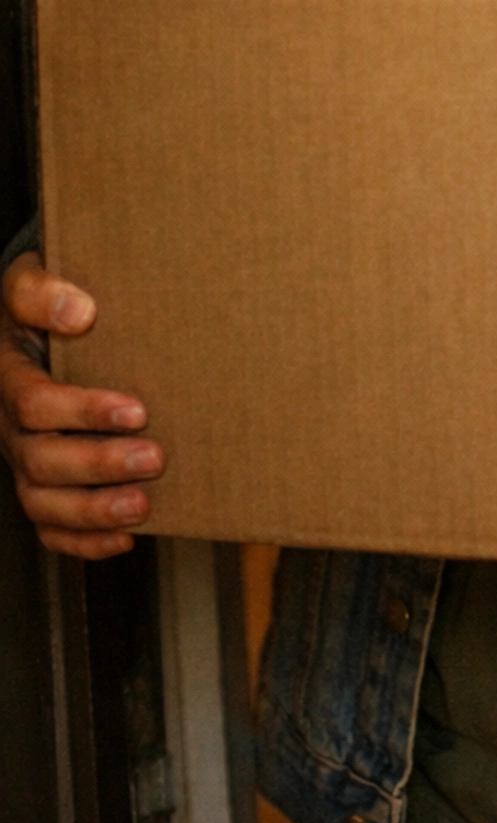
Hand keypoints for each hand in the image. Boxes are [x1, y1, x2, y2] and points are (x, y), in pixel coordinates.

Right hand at [0, 252, 162, 557]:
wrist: (29, 321)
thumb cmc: (38, 301)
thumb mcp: (26, 280)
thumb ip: (41, 291)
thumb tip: (80, 310)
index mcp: (8, 376)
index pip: (34, 404)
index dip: (83, 412)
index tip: (137, 410)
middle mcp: (10, 427)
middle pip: (42, 461)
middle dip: (99, 464)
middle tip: (155, 458)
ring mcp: (23, 460)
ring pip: (43, 503)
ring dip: (94, 511)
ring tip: (143, 506)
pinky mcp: (41, 483)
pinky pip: (49, 527)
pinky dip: (82, 541)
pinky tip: (124, 540)